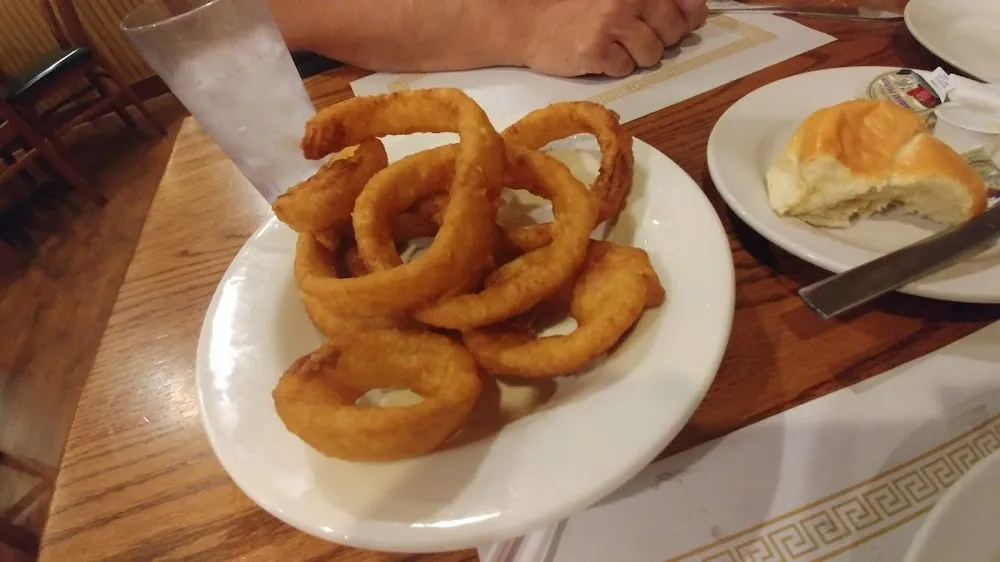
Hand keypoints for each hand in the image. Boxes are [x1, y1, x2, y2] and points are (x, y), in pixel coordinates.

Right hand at [513, 0, 708, 77]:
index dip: (686, 16)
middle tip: (629, 34)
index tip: (671, 20)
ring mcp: (612, 21)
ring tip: (612, 43)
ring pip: (652, 54)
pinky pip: (626, 68)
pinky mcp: (597, 48)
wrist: (531, 23)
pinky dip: (615, 67)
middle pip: (673, 32)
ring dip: (636, 56)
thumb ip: (661, 2)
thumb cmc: (581, 9)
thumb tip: (697, 13)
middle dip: (657, 39)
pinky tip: (597, 53)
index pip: (689, 2)